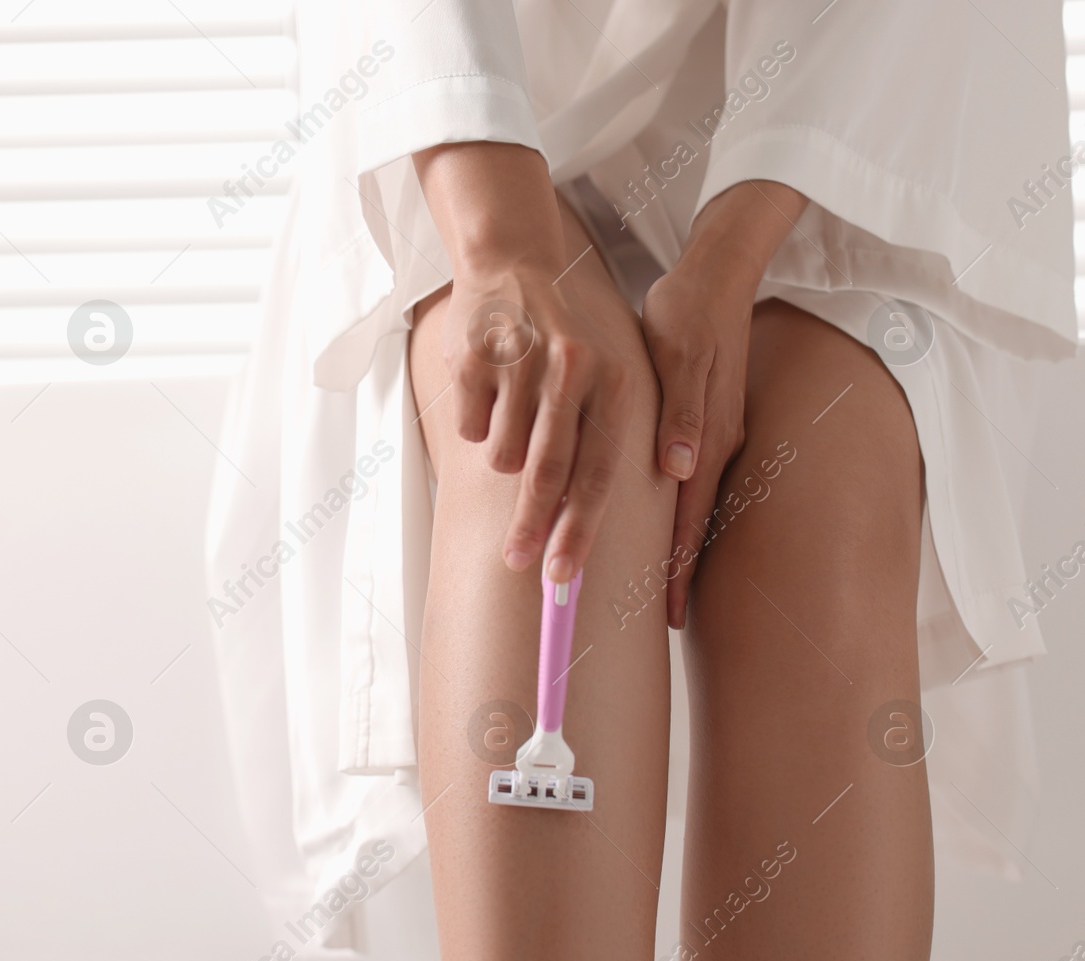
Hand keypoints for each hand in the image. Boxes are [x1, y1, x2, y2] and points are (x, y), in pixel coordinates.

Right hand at [440, 255, 640, 582]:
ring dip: (502, 455)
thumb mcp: (601, 379)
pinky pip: (470, 426)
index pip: (599, 472)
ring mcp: (521, 361)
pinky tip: (488, 390)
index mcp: (614, 381)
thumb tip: (581, 535)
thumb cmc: (563, 341)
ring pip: (502, 454)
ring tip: (510, 419)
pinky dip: (475, 423)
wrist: (515, 260)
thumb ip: (599, 444)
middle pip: (547, 472)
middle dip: (531, 526)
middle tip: (518, 563)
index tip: (562, 577)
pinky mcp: (477, 356)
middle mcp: (573, 369)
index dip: (579, 530)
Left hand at [643, 180, 807, 626]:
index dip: (676, 568)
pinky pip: (691, 482)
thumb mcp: (681, 355)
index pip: (687, 518)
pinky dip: (680, 514)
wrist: (718, 273)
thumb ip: (683, 413)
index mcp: (704, 435)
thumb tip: (682, 466)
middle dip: (677, 573)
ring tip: (663, 593)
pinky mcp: (707, 423)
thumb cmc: (687, 311)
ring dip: (677, 549)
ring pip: (691, 507)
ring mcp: (713, 435)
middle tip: (663, 624)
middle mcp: (713, 444)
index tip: (667, 615)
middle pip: (691, 524)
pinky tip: (667, 531)